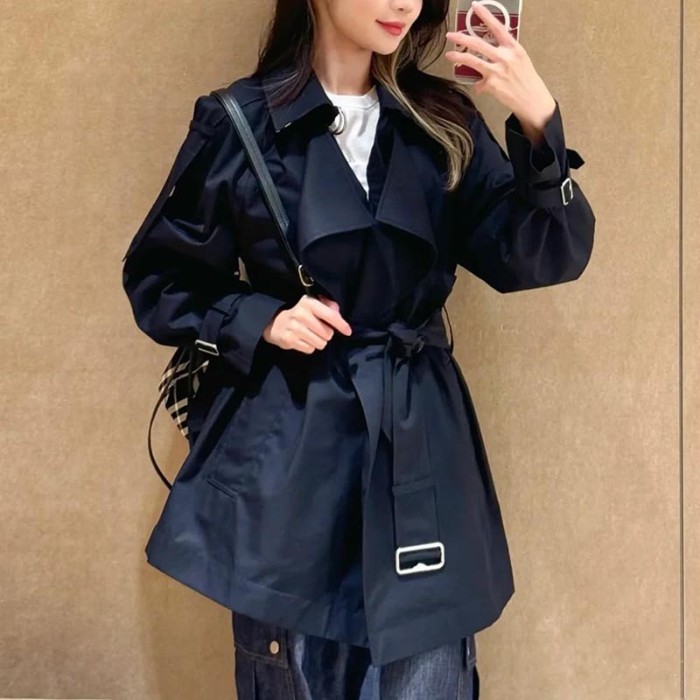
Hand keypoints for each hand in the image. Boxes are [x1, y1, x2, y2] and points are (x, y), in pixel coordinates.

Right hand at [262, 294, 351, 353]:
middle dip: (326, 334)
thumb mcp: (312, 305)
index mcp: (309, 303)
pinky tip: (302, 340)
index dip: (341, 325)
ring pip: (320, 343)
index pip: (330, 315)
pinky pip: (310, 350)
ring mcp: (295, 328)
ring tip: (310, 335)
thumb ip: (327, 306)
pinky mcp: (290, 340)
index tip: (348, 331)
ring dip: (318, 341)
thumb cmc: (299, 314)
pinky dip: (309, 347)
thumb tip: (337, 313)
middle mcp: (301, 315)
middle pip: (328, 334)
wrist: (274, 323)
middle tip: (317, 330)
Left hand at [445, 1, 556, 137]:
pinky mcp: (491, 85)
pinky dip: (478, 85)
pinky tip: (482, 87)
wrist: (531, 99)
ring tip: (449, 55)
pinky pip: (478, 83)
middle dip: (461, 38)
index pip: (497, 27)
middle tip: (451, 35)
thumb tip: (490, 48)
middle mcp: (505, 57)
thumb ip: (506, 51)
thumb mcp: (520, 58)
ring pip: (473, 60)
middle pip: (478, 44)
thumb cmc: (526, 79)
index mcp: (513, 47)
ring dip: (458, 57)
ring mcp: (497, 71)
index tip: (475, 7)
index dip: (485, 16)